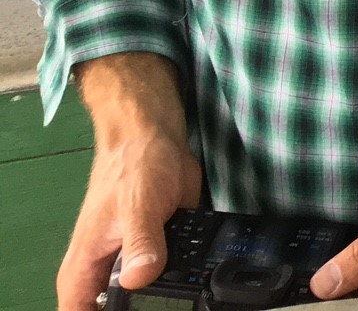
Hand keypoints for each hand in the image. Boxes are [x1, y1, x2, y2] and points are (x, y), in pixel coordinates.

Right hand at [55, 119, 202, 310]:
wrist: (158, 138)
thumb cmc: (135, 166)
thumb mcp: (137, 205)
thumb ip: (140, 243)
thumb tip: (140, 278)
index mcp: (84, 268)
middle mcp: (106, 270)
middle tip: (167, 308)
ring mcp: (133, 262)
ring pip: (143, 299)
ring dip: (161, 298)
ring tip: (185, 299)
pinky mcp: (159, 250)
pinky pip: (168, 277)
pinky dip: (181, 279)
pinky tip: (198, 280)